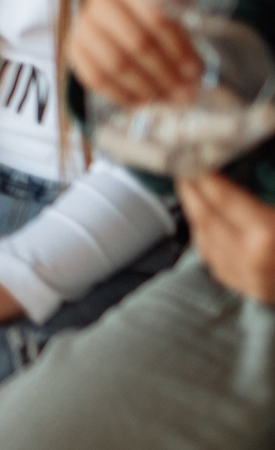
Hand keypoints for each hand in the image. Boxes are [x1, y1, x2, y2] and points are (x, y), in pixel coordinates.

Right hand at [69, 0, 200, 105]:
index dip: (179, 47)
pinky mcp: (73, 49)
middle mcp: (98, 2)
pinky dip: (121, 94)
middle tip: (186, 92)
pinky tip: (142, 100)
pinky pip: (95, 78)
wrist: (119, 15)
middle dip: (166, 72)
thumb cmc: (151, 8)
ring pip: (116, 64)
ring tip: (168, 99)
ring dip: (147, 86)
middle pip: (137, 43)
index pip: (157, 18)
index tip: (195, 70)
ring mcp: (82, 26)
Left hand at [180, 172, 274, 303]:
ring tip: (192, 193)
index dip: (205, 176)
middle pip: (205, 218)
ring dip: (195, 214)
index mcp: (267, 235)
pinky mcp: (250, 291)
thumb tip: (254, 162)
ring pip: (204, 240)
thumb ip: (270, 186)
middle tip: (183, 171)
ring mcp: (248, 279)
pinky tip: (206, 224)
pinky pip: (214, 261)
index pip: (222, 198)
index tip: (194, 159)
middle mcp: (251, 258)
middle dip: (191, 192)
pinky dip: (206, 239)